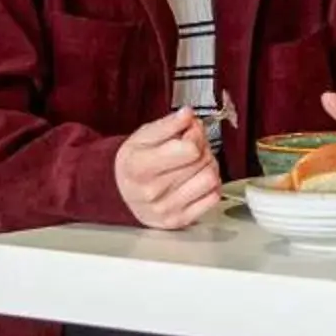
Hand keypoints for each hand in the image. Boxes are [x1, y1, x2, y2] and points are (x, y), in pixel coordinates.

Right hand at [114, 107, 224, 229]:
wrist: (121, 192)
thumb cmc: (134, 163)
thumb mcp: (143, 136)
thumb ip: (168, 124)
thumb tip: (187, 115)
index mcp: (139, 167)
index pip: (189, 149)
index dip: (194, 134)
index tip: (188, 132)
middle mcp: (151, 192)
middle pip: (202, 160)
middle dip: (202, 147)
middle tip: (190, 146)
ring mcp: (166, 209)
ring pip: (211, 179)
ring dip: (208, 167)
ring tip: (194, 164)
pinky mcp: (179, 221)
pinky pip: (213, 198)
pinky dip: (209, 186)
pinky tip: (195, 180)